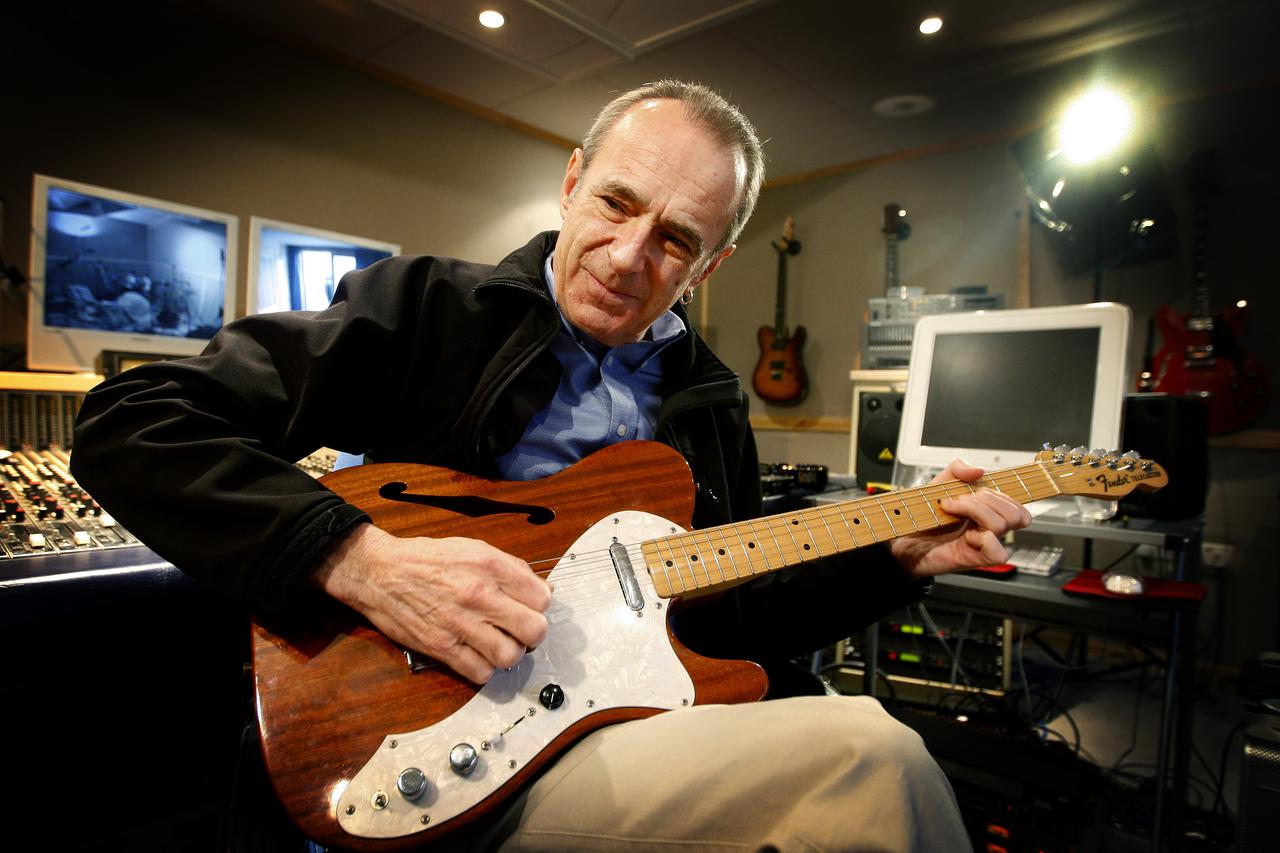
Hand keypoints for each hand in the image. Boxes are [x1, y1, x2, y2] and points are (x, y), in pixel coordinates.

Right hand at [314, 523, 552, 683]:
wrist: (379, 572)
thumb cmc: (427, 560)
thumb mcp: (474, 549)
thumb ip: (511, 569)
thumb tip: (544, 589)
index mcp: (490, 566)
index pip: (542, 598)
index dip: (540, 605)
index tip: (530, 606)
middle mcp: (478, 595)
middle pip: (534, 630)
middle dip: (533, 632)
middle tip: (521, 629)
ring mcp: (459, 623)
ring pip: (510, 656)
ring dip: (510, 653)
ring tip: (500, 643)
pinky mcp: (441, 647)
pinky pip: (480, 673)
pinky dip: (485, 669)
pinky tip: (479, 654)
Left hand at [889, 459, 1032, 577]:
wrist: (903, 538)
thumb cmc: (922, 515)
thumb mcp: (939, 484)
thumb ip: (958, 470)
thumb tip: (979, 470)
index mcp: (986, 509)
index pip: (1015, 502)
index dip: (1006, 493)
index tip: (980, 487)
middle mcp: (989, 526)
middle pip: (1015, 512)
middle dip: (985, 498)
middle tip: (958, 500)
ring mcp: (984, 543)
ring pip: (1003, 525)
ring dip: (975, 511)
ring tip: (951, 511)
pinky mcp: (976, 558)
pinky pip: (999, 552)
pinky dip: (984, 539)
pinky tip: (966, 537)